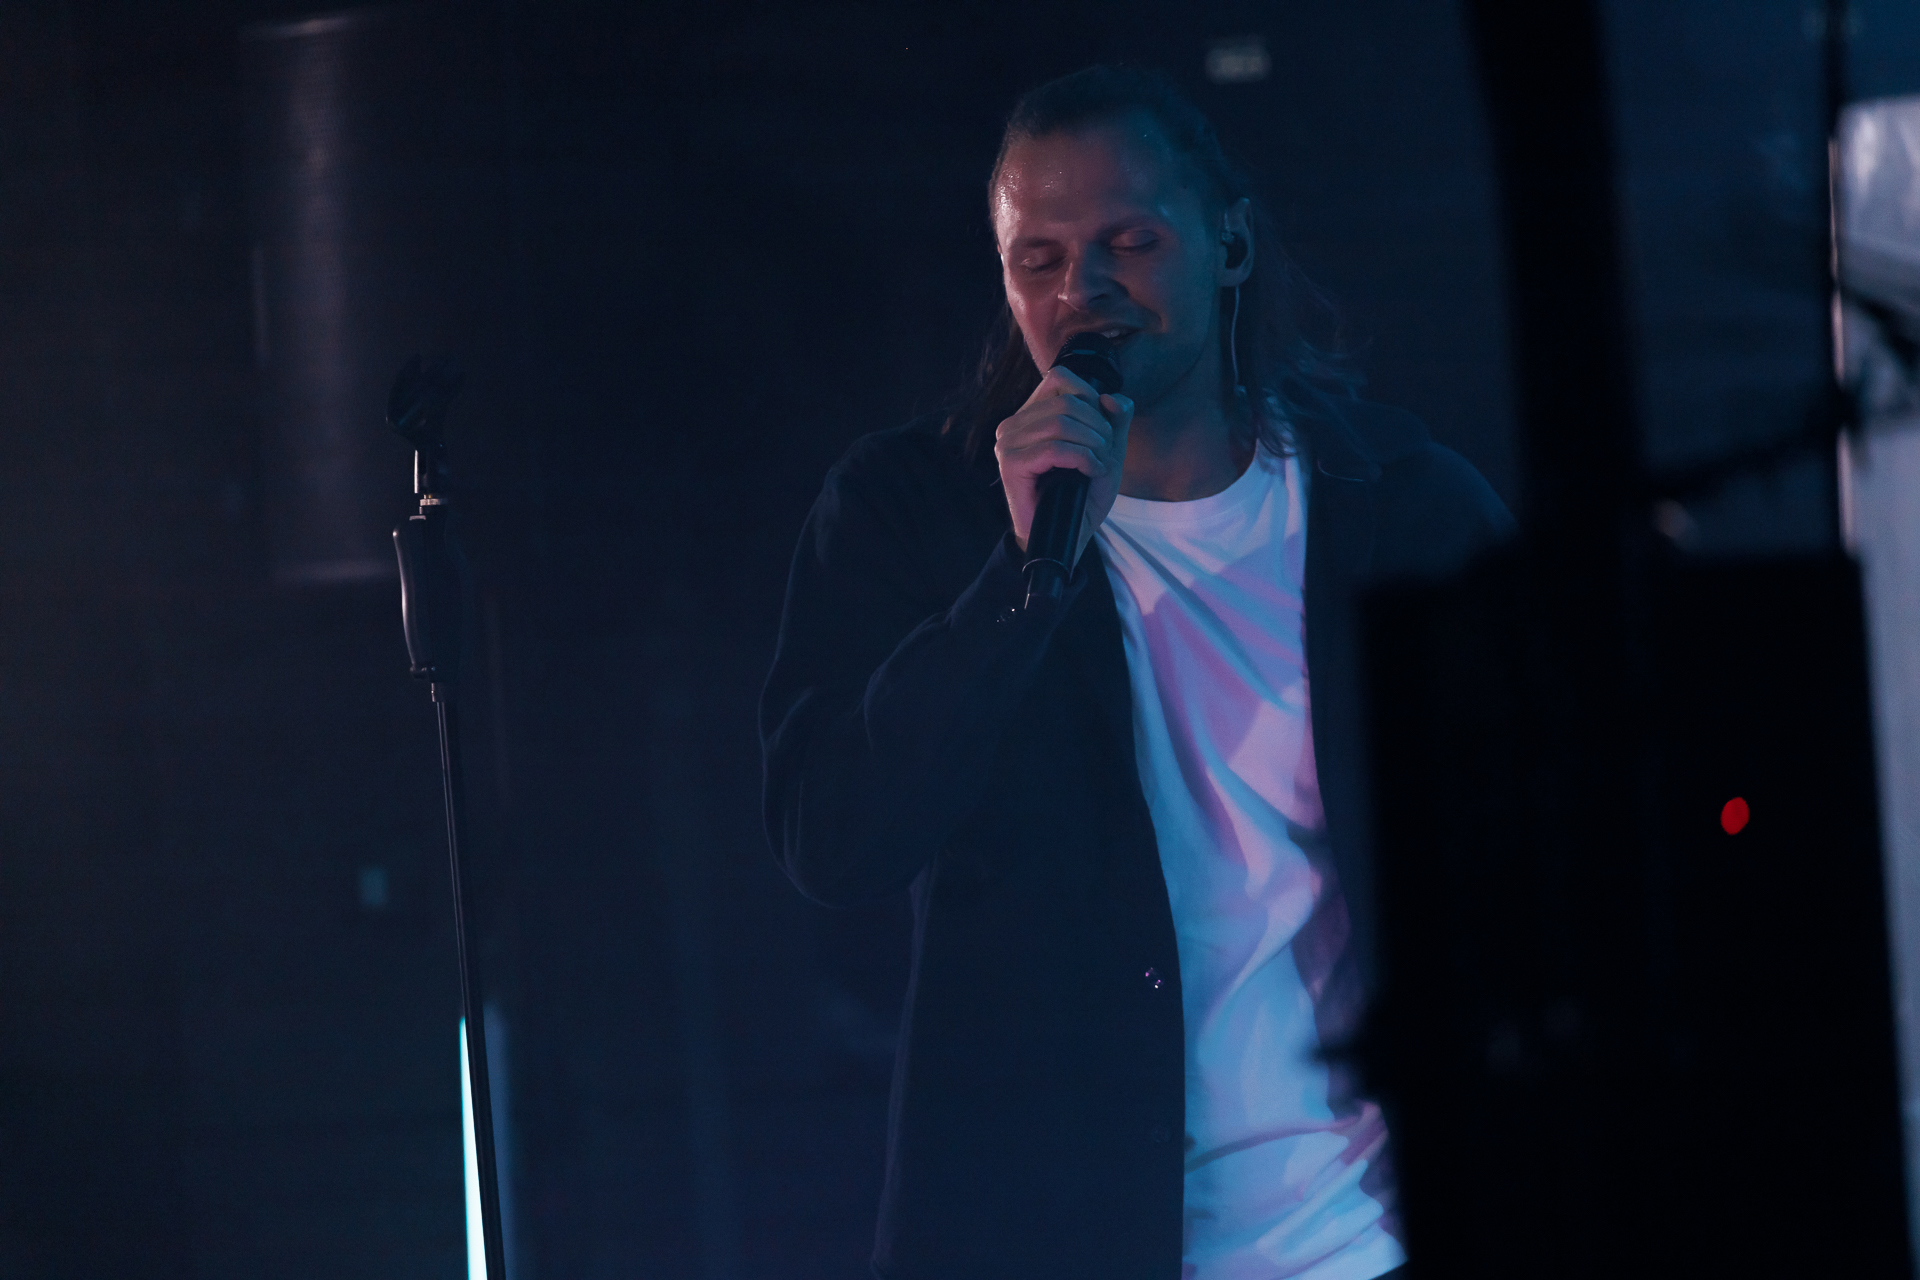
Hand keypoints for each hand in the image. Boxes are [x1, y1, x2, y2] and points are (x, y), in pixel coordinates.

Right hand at [994, 365, 1133, 564]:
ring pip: (1062, 423)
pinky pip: (1054, 449)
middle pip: (1067, 402)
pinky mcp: (1010, 465)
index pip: (1061, 378)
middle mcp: (1013, 424)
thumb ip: (1116, 418)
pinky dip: (1082, 459)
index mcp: (1030, 413)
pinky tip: (1090, 472)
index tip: (1101, 432)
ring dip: (1092, 445)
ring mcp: (1007, 444)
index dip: (1091, 399)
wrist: (1066, 536)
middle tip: (1104, 455)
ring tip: (1098, 466)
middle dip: (1098, 428)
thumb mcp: (1108, 449)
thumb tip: (1111, 397)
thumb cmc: (1082, 493)